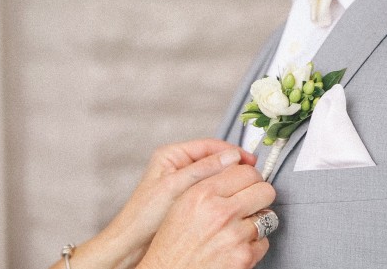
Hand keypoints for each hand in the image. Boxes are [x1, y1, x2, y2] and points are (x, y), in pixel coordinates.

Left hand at [50, 139, 255, 268]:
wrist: (133, 240)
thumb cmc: (146, 214)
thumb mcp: (176, 187)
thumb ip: (203, 170)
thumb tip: (232, 157)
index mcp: (172, 155)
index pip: (209, 146)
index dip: (232, 152)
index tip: (251, 161)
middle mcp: (178, 164)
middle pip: (213, 159)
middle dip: (233, 166)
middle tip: (253, 176)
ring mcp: (183, 180)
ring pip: (213, 174)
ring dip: (229, 180)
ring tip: (245, 187)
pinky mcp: (186, 196)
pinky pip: (209, 189)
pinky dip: (222, 192)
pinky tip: (232, 199)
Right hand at [137, 164, 275, 268]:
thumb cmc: (171, 243)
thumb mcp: (182, 204)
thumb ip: (209, 183)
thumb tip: (237, 168)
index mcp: (202, 194)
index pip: (246, 171)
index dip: (249, 177)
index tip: (247, 183)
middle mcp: (220, 212)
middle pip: (264, 190)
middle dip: (260, 196)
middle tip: (250, 202)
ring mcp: (235, 236)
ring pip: (268, 217)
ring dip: (257, 222)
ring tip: (239, 228)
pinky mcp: (244, 257)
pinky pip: (264, 242)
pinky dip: (253, 245)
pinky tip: (236, 246)